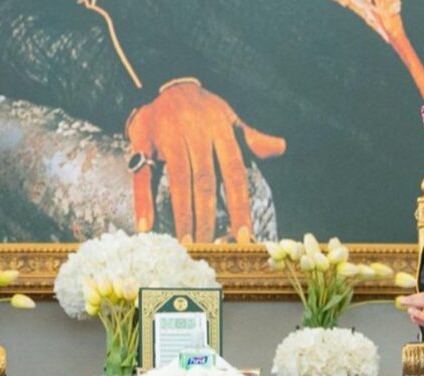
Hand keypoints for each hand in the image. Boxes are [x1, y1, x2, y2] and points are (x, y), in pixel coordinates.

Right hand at [126, 78, 285, 243]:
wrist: (163, 79)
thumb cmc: (200, 106)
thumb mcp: (228, 117)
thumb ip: (251, 138)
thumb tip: (281, 148)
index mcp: (220, 131)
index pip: (234, 174)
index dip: (239, 205)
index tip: (244, 234)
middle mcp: (196, 134)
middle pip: (204, 182)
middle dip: (207, 217)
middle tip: (209, 247)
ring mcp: (169, 138)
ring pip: (178, 181)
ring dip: (182, 214)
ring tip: (185, 243)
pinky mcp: (142, 141)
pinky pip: (143, 175)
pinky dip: (143, 201)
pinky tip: (146, 226)